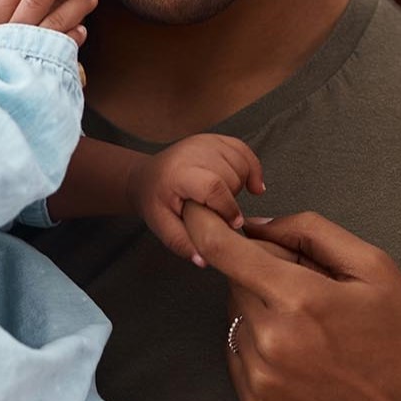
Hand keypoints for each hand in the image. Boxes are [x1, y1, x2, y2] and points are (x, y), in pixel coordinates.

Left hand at [133, 135, 265, 264]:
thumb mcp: (162, 226)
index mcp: (178, 173)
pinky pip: (245, 151)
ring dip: (240, 185)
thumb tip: (204, 261)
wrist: (149, 177)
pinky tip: (251, 186)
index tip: (233, 223)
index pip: (213, 186)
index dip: (228, 207)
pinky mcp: (217, 139)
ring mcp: (206, 142)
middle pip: (231, 176)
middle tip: (218, 211)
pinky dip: (252, 168)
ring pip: (242, 164)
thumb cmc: (156, 202)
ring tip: (223, 199)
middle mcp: (193, 151)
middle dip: (231, 198)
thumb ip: (183, 243)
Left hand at [182, 206, 400, 400]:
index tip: (195, 208)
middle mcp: (271, 341)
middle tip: (315, 290)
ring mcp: (262, 379)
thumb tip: (258, 224)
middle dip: (264, 273)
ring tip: (317, 329)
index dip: (203, 222)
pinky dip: (263, 345)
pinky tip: (307, 355)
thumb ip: (311, 233)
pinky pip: (240, 355)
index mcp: (300, 299)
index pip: (222, 250)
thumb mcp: (375, 268)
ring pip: (237, 318)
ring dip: (264, 310)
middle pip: (236, 281)